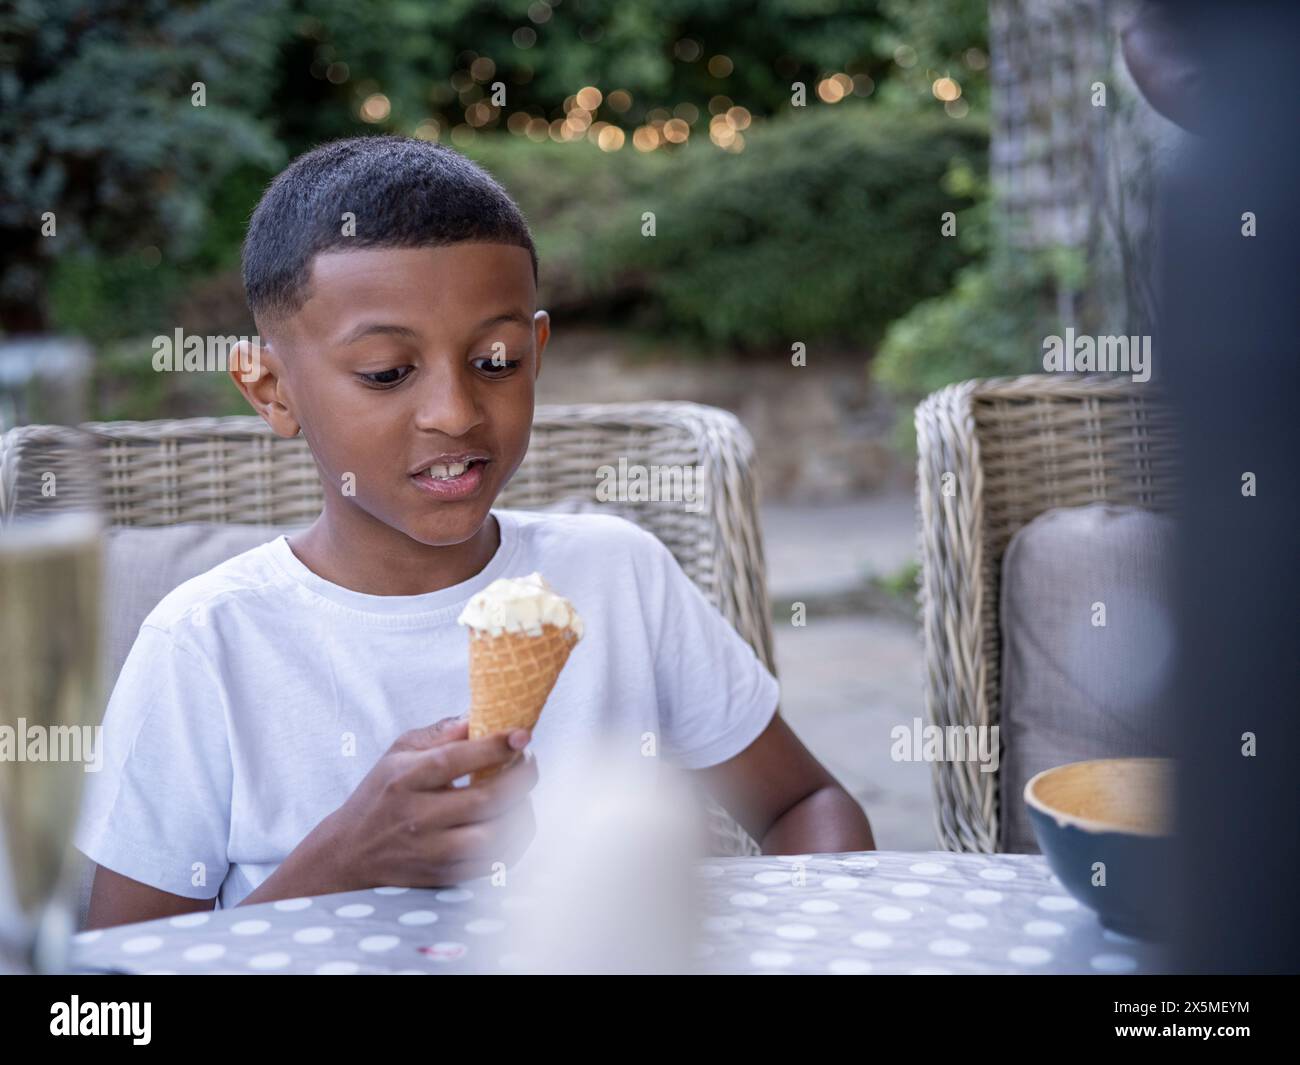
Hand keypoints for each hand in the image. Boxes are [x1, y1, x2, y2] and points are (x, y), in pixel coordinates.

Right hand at [326, 716, 538, 888]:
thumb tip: (480, 716)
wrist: (351, 853)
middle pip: (484, 799)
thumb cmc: (383, 793)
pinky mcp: (446, 877)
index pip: (454, 760)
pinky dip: (516, 840)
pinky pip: (495, 862)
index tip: (522, 734)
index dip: (494, 746)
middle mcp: (417, 818)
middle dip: (521, 777)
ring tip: (523, 793)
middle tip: (529, 761)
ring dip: (522, 810)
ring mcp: (432, 852)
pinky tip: (515, 819)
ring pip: (494, 835)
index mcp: (405, 779)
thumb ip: (440, 732)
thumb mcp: (399, 752)